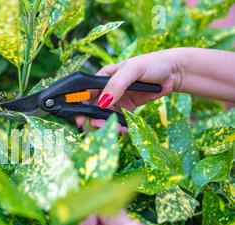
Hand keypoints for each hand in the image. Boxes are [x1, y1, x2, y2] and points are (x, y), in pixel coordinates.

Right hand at [77, 48, 234, 128]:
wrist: (175, 72)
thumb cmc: (152, 64)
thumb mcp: (132, 70)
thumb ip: (116, 84)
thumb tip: (102, 102)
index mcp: (104, 77)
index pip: (86, 92)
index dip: (80, 105)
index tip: (80, 118)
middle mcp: (108, 88)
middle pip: (94, 107)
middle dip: (95, 118)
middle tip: (101, 126)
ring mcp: (118, 99)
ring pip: (105, 115)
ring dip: (108, 124)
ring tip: (117, 129)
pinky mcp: (128, 107)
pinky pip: (119, 119)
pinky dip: (119, 125)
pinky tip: (124, 129)